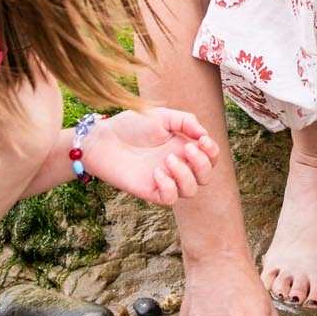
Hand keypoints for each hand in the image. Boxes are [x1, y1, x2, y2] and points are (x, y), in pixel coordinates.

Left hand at [81, 109, 220, 205]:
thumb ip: (185, 121)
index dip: (212, 152)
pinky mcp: (150, 191)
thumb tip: (204, 135)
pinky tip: (156, 173)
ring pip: (190, 191)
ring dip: (185, 175)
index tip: (202, 140)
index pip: (210, 158)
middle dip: (202, 164)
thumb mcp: (161, 116)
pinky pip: (170, 199)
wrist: (103, 138)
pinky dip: (169, 187)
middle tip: (187, 149)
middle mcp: (177, 166)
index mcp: (183, 148)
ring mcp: (164, 180)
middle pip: (205, 177)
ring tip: (168, 160)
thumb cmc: (131, 125)